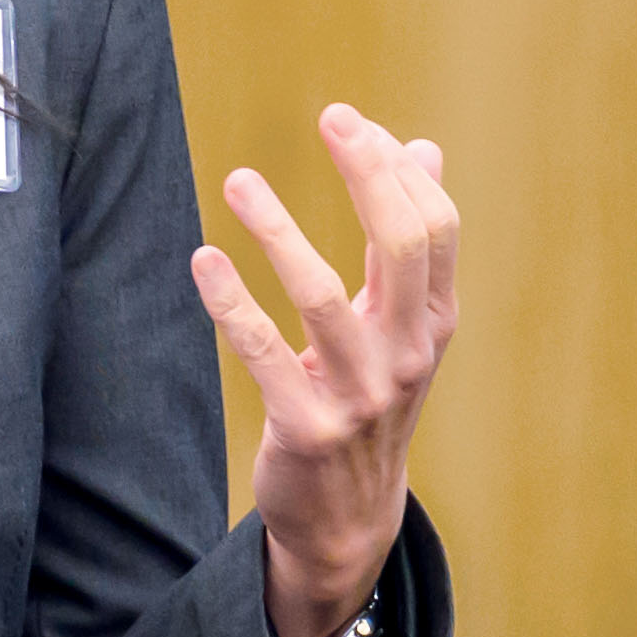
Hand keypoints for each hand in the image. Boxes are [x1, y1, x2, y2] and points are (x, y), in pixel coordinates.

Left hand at [204, 106, 459, 636]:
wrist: (347, 517)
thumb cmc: (369, 399)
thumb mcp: (401, 327)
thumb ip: (408, 245)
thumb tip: (421, 148)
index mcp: (433, 324)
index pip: (433, 229)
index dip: (395, 170)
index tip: (352, 124)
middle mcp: (406, 355)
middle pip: (400, 245)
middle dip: (368, 175)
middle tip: (331, 118)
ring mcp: (360, 394)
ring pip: (322, 293)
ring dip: (278, 229)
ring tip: (237, 180)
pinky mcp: (305, 426)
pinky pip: (263, 352)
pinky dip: (231, 302)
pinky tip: (204, 260)